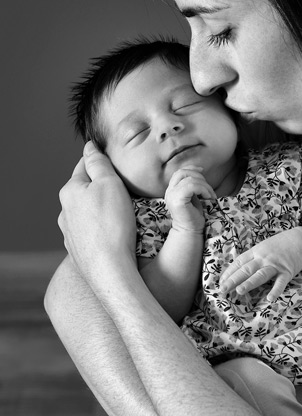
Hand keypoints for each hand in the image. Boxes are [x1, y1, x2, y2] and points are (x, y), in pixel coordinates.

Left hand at [58, 142, 135, 283]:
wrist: (110, 270)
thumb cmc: (113, 224)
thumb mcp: (110, 184)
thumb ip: (99, 163)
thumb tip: (89, 147)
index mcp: (70, 191)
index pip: (84, 166)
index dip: (99, 160)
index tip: (113, 160)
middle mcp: (64, 212)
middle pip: (84, 190)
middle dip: (100, 185)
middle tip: (122, 185)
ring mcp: (70, 233)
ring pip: (86, 212)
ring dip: (100, 207)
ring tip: (121, 210)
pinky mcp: (79, 251)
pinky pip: (91, 231)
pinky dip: (101, 227)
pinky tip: (114, 232)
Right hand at [164, 166, 215, 233]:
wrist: (189, 232)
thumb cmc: (193, 216)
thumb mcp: (192, 196)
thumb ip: (192, 185)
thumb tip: (200, 170)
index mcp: (171, 190)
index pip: (179, 172)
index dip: (191, 168)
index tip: (202, 171)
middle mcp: (169, 191)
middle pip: (183, 172)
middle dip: (199, 177)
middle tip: (208, 189)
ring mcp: (172, 196)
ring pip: (190, 180)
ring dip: (205, 186)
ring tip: (210, 196)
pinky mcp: (178, 200)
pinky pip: (192, 186)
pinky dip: (203, 190)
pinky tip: (207, 198)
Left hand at [220, 228, 301, 301]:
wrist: (300, 240)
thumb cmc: (278, 246)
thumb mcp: (262, 248)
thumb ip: (251, 258)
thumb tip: (236, 271)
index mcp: (255, 252)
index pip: (239, 263)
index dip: (229, 273)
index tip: (220, 282)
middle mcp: (263, 258)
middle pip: (246, 269)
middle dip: (233, 280)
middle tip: (222, 290)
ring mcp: (275, 264)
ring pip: (260, 274)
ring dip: (250, 283)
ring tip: (239, 291)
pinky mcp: (287, 271)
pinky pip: (281, 282)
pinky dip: (276, 290)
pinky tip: (270, 299)